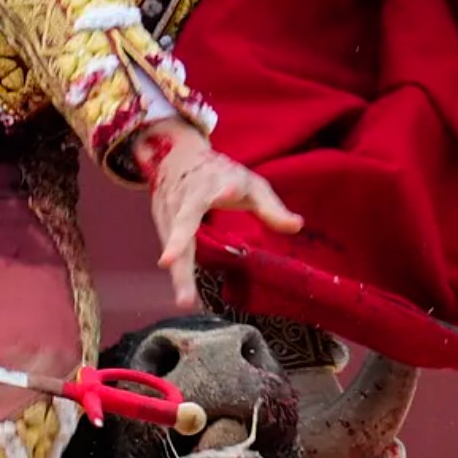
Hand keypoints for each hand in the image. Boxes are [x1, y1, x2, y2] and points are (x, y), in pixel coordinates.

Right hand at [132, 120, 302, 309]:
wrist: (179, 156)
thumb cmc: (222, 175)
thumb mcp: (250, 185)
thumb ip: (271, 207)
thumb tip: (297, 226)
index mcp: (214, 182)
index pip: (219, 185)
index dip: (225, 189)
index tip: (229, 190)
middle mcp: (187, 196)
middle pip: (184, 223)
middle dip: (179, 246)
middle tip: (175, 267)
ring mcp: (169, 208)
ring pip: (172, 243)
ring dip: (179, 273)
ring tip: (185, 301)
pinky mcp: (160, 220)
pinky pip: (170, 249)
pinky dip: (178, 273)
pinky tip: (185, 295)